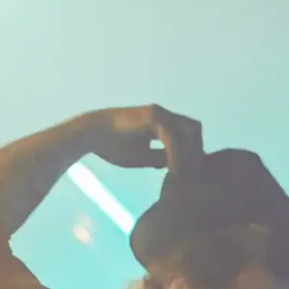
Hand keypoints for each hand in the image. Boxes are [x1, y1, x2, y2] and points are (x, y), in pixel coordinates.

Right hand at [81, 105, 203, 172]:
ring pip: (188, 130)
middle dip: (197, 152)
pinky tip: (174, 172)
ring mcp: (158, 113)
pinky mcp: (151, 116)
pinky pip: (171, 137)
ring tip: (185, 175)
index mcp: (163, 123)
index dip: (194, 153)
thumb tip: (177, 167)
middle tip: (193, 176)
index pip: (190, 134)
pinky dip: (176, 155)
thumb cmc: (113, 145)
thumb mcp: (143, 157)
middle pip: (195, 128)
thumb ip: (161, 159)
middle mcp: (163, 115)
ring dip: (191, 153)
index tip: (191, 175)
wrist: (90, 134)